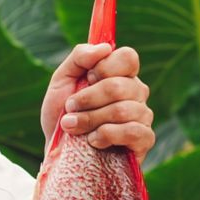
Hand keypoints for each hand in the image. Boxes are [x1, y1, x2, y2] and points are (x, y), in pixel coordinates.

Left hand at [40, 43, 153, 163]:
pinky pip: (134, 131)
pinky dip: (107, 135)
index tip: (86, 79)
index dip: (104, 68)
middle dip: (88, 99)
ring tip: (73, 127)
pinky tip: (94, 141)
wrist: (55, 151)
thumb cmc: (60, 114)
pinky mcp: (144, 141)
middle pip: (121, 85)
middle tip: (70, 109)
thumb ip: (79, 58)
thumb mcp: (60, 81)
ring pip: (124, 109)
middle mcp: (136, 93)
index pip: (128, 57)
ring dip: (90, 119)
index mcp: (120, 75)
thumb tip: (103, 47)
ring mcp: (143, 117)